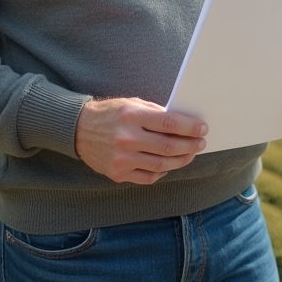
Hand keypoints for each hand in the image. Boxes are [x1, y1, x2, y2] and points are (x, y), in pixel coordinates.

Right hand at [74, 97, 206, 183]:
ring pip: (161, 164)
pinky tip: (169, 164)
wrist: (78, 129)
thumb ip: (156, 113)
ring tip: (190, 154)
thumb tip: (183, 123)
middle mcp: (126, 138)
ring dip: (181, 160)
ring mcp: (121, 159)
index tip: (202, 128)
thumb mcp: (132, 104)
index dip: (190, 127)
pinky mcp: (117, 173)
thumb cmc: (110, 113)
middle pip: (168, 147)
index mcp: (131, 116)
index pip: (170, 123)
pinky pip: (148, 176)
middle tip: (201, 143)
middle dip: (190, 145)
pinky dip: (163, 171)